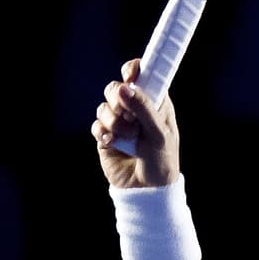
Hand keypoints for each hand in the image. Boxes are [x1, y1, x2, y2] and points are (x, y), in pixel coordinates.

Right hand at [92, 58, 181, 190]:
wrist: (147, 189)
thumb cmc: (162, 160)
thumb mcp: (159, 133)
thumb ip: (144, 108)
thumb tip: (125, 87)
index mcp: (154, 101)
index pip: (141, 74)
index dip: (133, 70)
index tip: (130, 77)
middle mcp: (135, 108)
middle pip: (116, 87)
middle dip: (119, 100)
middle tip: (129, 116)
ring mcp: (119, 121)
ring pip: (104, 107)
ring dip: (115, 122)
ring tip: (129, 138)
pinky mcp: (105, 136)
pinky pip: (97, 124)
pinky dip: (104, 133)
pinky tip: (113, 143)